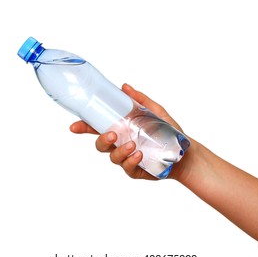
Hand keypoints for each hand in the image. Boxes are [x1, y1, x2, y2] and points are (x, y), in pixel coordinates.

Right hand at [70, 83, 189, 179]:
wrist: (183, 152)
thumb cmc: (167, 131)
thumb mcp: (155, 111)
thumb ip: (140, 100)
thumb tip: (125, 86)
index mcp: (122, 128)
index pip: (98, 127)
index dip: (84, 127)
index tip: (74, 126)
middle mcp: (121, 143)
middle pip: (100, 144)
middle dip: (102, 139)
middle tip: (112, 134)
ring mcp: (127, 157)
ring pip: (112, 157)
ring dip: (120, 151)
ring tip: (133, 145)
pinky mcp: (136, 170)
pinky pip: (127, 168)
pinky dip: (131, 161)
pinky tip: (140, 154)